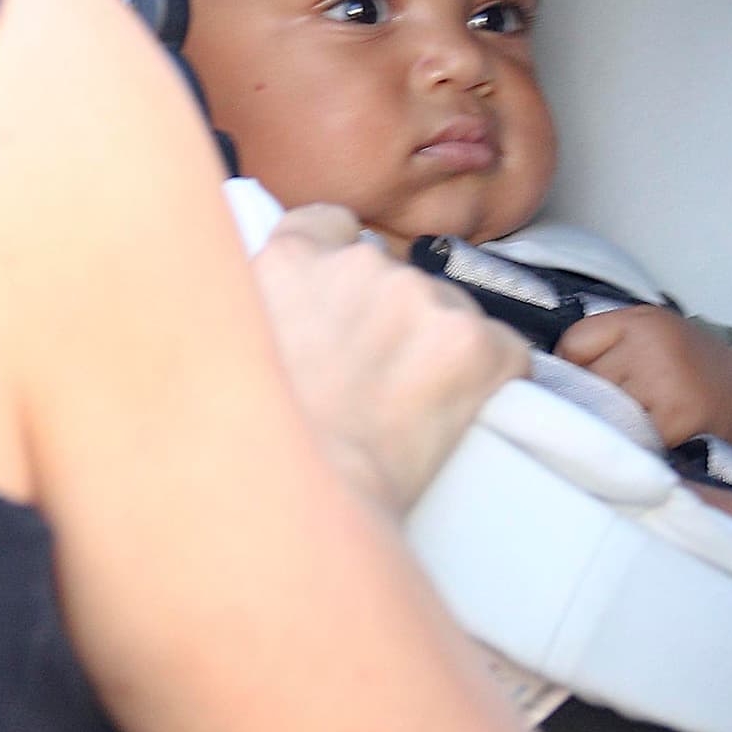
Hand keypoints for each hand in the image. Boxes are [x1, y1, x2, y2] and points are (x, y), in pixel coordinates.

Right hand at [252, 204, 530, 511]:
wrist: (300, 504)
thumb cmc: (258, 450)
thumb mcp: (225, 352)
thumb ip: (261, 308)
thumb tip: (288, 313)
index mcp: (290, 260)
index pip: (333, 226)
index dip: (344, 267)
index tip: (348, 307)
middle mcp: (359, 266)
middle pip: (398, 278)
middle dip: (394, 322)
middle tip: (373, 385)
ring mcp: (423, 300)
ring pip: (452, 314)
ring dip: (440, 353)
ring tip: (407, 413)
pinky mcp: (476, 344)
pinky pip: (505, 352)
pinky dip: (491, 382)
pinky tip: (456, 417)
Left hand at [556, 304, 731, 449]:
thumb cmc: (690, 369)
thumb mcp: (651, 338)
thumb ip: (607, 346)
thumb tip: (546, 377)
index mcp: (639, 319)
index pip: (573, 344)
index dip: (576, 369)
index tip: (593, 382)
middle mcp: (650, 343)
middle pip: (587, 381)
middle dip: (596, 399)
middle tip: (623, 406)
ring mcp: (663, 380)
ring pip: (604, 412)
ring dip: (614, 425)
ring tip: (642, 419)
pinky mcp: (675, 417)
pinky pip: (631, 437)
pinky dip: (637, 443)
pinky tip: (658, 435)